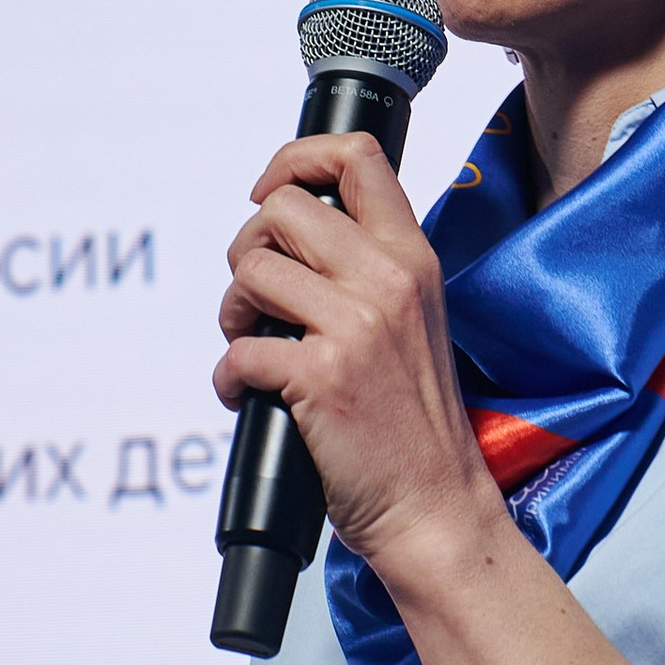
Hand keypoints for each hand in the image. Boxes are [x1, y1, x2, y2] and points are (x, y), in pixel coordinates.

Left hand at [216, 133, 503, 576]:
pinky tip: (248, 396)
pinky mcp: (320, 377)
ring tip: (252, 346)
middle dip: (249, 248)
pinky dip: (228, 378)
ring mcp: (355, 326)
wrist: (436, 507)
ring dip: (232, 312)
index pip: (357, 157)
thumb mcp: (414, 319)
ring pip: (251, 270)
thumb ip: (368, 269)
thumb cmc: (416, 423)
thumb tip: (291, 237)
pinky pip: (237, 350)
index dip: (295, 159)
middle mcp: (388, 279)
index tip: (272, 192)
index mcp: (413, 257)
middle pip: (283, 208)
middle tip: (257, 296)